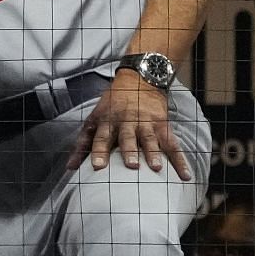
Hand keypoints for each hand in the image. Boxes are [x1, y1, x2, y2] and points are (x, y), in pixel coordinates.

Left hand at [66, 69, 190, 179]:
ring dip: (153, 154)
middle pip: (127, 138)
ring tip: (155, 168)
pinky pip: (172, 145)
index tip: (96, 167)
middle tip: (131, 165)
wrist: (139, 80)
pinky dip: (180, 161)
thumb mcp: (94, 119)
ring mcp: (146, 123)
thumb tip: (69, 168)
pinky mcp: (163, 125)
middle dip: (129, 151)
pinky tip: (185, 175)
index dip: (98, 151)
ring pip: (150, 140)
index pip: (101, 138)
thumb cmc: (112, 106)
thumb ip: (83, 144)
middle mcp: (126, 122)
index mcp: (107, 122)